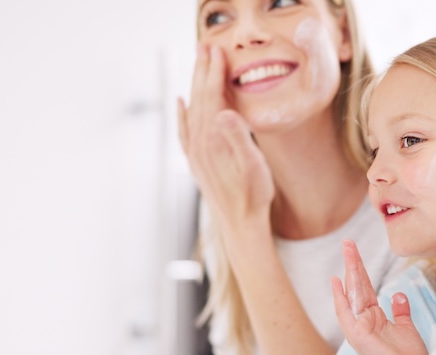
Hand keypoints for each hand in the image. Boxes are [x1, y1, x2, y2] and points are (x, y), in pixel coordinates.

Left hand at [177, 43, 273, 229]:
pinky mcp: (196, 161)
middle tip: (205, 47)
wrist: (240, 226)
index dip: (214, 73)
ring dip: (194, 86)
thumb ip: (239, 138)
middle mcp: (198, 145)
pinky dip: (182, 112)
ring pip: (191, 110)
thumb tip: (224, 112)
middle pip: (198, 99)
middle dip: (202, 71)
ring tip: (198, 65)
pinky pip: (185, 129)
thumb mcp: (254, 167)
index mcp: (213, 141)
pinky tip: (181, 103)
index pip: (211, 97)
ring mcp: (194, 153)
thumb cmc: (253, 197)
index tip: (218, 52)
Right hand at [331, 240, 427, 354]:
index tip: (354, 253)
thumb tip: (398, 295)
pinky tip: (336, 281)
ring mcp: (359, 326)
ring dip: (349, 270)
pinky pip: (346, 312)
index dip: (360, 270)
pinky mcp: (357, 334)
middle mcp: (364, 320)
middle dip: (353, 263)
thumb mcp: (407, 328)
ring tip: (347, 250)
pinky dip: (340, 297)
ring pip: (352, 292)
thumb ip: (400, 311)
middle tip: (348, 242)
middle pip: (357, 286)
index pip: (365, 288)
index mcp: (375, 318)